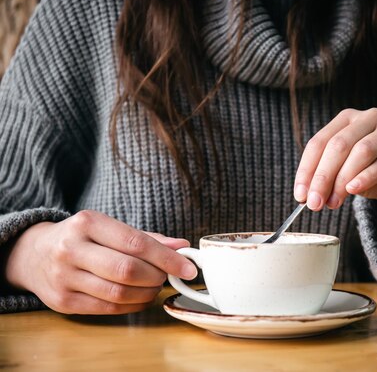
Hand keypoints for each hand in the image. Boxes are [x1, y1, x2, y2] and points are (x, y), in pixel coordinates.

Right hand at [5, 210, 196, 314]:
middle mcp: (71, 248)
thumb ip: (147, 238)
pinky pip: (108, 308)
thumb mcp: (109, 228)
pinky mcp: (62, 302)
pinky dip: (132, 305)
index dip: (167, 258)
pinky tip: (140, 298)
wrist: (33, 254)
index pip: (136, 243)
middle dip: (157, 276)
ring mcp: (63, 277)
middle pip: (128, 270)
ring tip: (154, 286)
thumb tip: (182, 246)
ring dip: (147, 293)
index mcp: (87, 223)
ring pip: (119, 292)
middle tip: (166, 276)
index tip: (188, 267)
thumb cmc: (82, 238)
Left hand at [294, 108, 376, 210]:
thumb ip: (332, 181)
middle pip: (338, 145)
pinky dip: (366, 177)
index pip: (319, 142)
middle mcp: (368, 117)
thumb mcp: (350, 176)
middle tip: (314, 203)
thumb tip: (312, 197)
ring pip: (361, 151)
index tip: (300, 195)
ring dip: (343, 179)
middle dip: (322, 177)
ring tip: (333, 202)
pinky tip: (354, 190)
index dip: (307, 170)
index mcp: (347, 120)